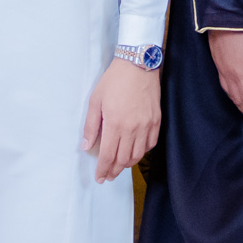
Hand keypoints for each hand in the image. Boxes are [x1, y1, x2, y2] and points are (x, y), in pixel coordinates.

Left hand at [82, 58, 161, 183]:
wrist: (138, 64)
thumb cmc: (114, 80)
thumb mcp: (96, 100)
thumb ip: (91, 126)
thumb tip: (86, 146)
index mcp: (114, 123)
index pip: (107, 156)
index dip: (102, 169)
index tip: (99, 178)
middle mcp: (132, 128)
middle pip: (123, 159)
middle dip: (114, 171)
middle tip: (108, 176)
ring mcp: (146, 125)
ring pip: (137, 155)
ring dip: (127, 164)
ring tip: (119, 167)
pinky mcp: (156, 121)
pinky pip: (150, 145)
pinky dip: (141, 152)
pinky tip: (135, 152)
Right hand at [208, 28, 242, 121]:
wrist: (221, 16)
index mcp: (240, 74)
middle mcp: (228, 76)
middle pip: (239, 101)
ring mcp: (221, 71)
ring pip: (231, 96)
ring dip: (240, 106)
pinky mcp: (218, 65)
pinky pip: (226, 87)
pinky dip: (233, 96)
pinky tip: (238, 97)